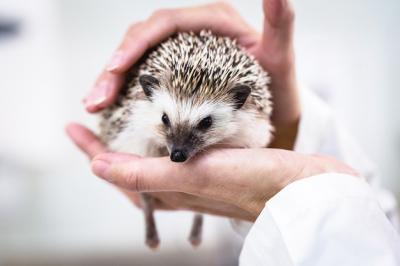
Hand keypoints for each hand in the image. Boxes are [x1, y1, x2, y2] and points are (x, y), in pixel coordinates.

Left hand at [66, 123, 357, 220]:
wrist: (300, 189)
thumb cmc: (252, 183)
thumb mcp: (194, 175)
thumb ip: (146, 173)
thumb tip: (99, 166)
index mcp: (170, 190)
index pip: (118, 171)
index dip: (91, 149)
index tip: (72, 127)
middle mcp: (181, 185)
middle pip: (133, 165)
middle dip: (108, 146)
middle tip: (92, 124)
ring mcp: (200, 176)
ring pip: (155, 158)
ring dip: (135, 141)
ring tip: (123, 124)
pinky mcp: (219, 165)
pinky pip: (181, 152)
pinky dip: (166, 137)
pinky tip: (170, 126)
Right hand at [83, 0, 299, 148]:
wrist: (273, 117)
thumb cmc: (277, 90)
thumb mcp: (280, 59)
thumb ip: (279, 26)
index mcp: (212, 22)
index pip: (165, 24)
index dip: (137, 43)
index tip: (117, 68)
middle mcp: (192, 35)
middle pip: (143, 41)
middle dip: (114, 68)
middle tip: (95, 99)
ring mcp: (180, 56)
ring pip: (137, 60)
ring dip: (110, 82)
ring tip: (93, 105)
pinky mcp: (174, 76)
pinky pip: (142, 78)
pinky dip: (123, 92)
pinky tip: (107, 107)